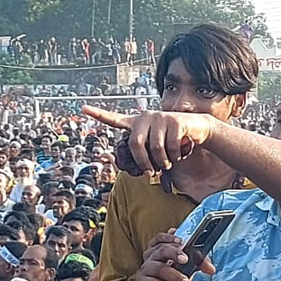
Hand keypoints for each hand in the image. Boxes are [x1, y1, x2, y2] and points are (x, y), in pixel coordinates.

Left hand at [83, 106, 217, 173]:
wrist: (197, 130)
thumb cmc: (172, 142)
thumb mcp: (155, 148)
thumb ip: (141, 156)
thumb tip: (126, 166)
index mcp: (137, 123)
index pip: (114, 119)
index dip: (99, 114)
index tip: (84, 108)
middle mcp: (146, 117)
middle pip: (135, 144)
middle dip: (144, 163)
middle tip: (150, 173)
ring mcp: (160, 117)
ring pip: (155, 148)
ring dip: (163, 163)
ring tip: (168, 163)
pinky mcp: (175, 121)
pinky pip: (171, 147)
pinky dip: (175, 157)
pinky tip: (179, 154)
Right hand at [134, 232, 214, 280]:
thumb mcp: (184, 270)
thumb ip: (198, 265)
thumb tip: (211, 269)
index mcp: (157, 252)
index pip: (159, 239)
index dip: (169, 237)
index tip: (181, 240)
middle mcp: (149, 260)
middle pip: (159, 251)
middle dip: (173, 253)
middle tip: (185, 259)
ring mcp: (143, 273)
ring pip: (156, 268)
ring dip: (172, 274)